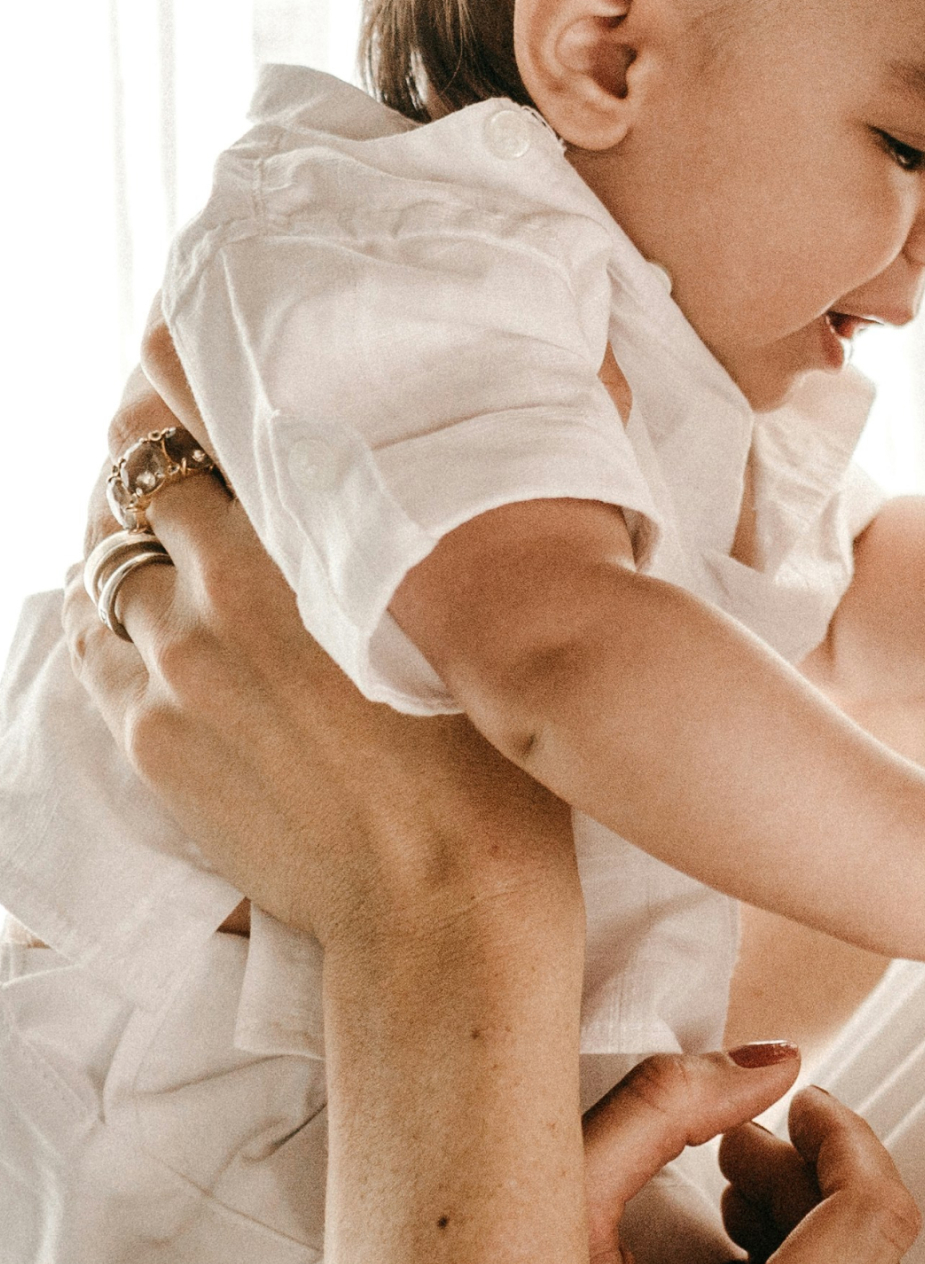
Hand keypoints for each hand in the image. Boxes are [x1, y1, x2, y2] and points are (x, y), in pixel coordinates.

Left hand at [64, 348, 579, 953]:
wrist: (440, 906)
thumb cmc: (489, 761)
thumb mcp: (472, 623)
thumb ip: (430, 532)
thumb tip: (454, 460)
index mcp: (309, 553)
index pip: (214, 431)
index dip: (196, 386)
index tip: (195, 357)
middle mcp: (222, 600)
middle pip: (148, 487)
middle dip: (162, 454)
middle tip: (186, 433)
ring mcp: (175, 674)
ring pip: (113, 564)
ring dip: (134, 534)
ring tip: (164, 522)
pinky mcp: (154, 741)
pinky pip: (95, 644)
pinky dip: (106, 607)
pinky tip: (129, 598)